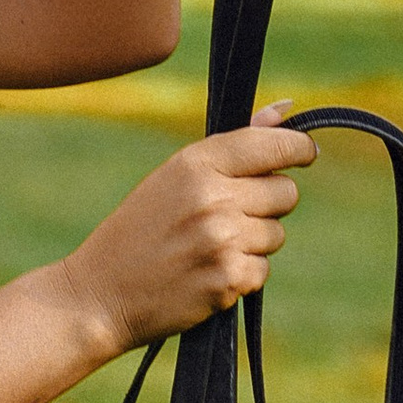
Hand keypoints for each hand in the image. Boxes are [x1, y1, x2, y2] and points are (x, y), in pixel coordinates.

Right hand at [61, 107, 315, 356]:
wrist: (99, 294)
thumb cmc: (138, 230)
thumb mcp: (174, 177)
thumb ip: (233, 146)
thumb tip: (287, 108)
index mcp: (196, 163)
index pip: (274, 145)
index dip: (298, 149)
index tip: (304, 154)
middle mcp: (214, 197)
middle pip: (286, 193)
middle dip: (268, 204)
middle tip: (229, 215)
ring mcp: (223, 240)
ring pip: (276, 234)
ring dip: (253, 242)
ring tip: (208, 247)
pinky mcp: (229, 280)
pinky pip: (263, 270)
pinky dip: (242, 275)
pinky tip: (206, 273)